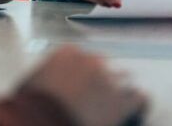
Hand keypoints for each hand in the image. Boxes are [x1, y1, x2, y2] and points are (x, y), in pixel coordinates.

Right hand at [21, 46, 147, 125]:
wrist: (40, 121)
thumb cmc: (31, 107)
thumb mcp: (34, 82)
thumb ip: (49, 74)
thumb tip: (54, 83)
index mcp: (68, 53)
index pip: (85, 58)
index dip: (85, 75)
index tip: (83, 86)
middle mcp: (92, 60)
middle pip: (106, 67)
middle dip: (102, 83)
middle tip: (96, 101)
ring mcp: (109, 79)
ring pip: (124, 80)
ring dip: (119, 93)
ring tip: (111, 108)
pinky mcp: (123, 100)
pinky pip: (140, 98)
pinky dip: (138, 105)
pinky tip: (135, 111)